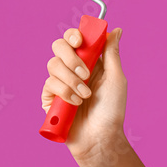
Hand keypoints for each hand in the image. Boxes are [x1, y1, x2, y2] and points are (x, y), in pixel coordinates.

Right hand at [41, 27, 127, 166]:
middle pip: (59, 46)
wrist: (100, 136)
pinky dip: (64, 92)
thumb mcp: (115, 78)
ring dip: (72, 80)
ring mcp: (60, 83)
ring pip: (53, 65)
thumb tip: (116, 30)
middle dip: (71, 57)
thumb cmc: (112, 110)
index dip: (74, 35)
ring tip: (85, 96)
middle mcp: (73, 69)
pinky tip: (75, 104)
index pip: (75, 39)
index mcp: (90, 61)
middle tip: (85, 73)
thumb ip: (111, 52)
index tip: (80, 41)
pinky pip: (49, 84)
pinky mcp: (50, 98)